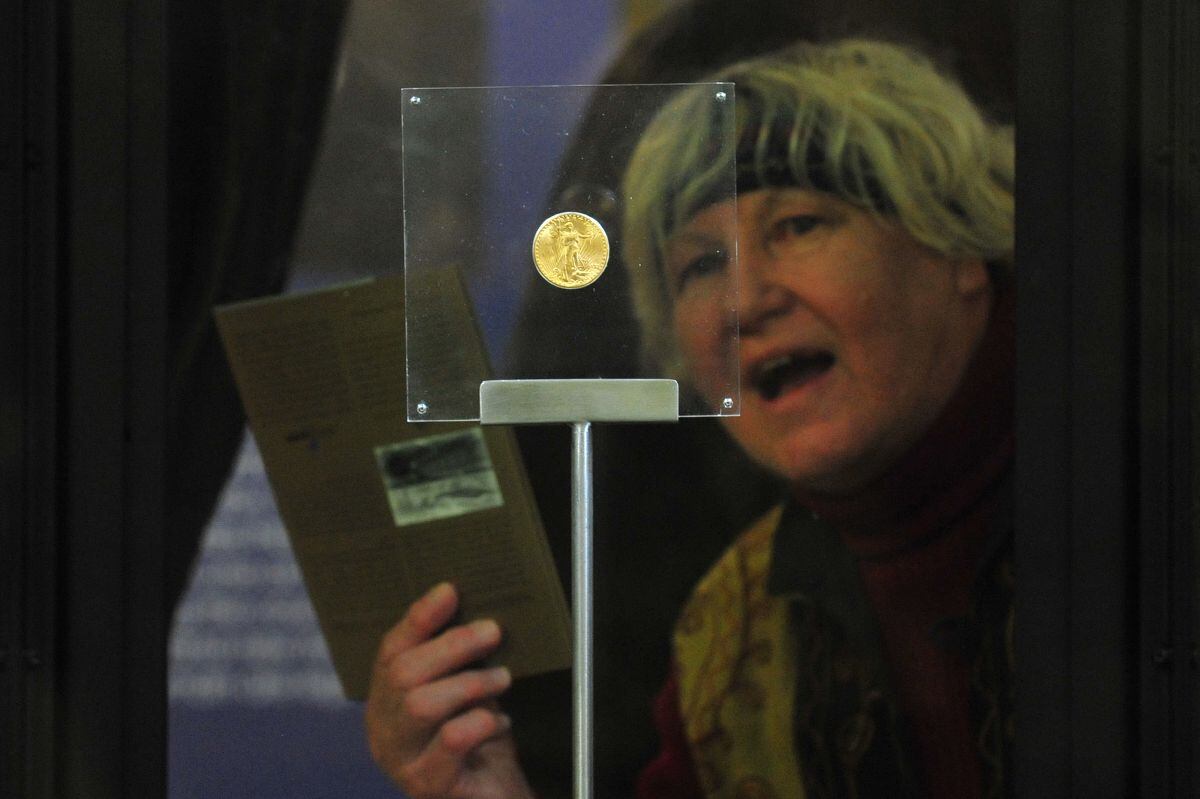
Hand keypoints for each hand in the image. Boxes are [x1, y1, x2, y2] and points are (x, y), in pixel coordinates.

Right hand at [365, 583, 533, 798]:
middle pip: (403, 674)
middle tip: (492, 632)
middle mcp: (383, 730)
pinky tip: (499, 722)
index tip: (451, 591)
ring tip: (502, 678)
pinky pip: (450, 742)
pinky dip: (480, 723)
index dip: (419, 618)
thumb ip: (458, 659)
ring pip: (421, 705)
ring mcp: (400, 761)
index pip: (391, 650)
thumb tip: (470, 606)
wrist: (493, 796)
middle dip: (451, 645)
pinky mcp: (426, 786)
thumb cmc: (479, 741)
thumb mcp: (465, 691)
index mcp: (386, 701)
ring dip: (469, 682)